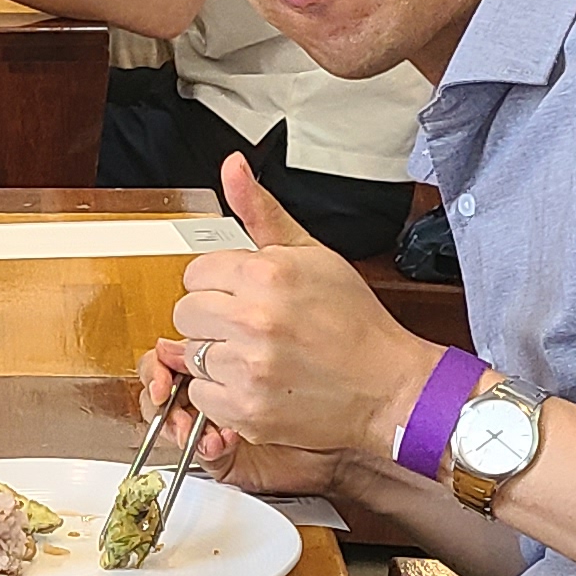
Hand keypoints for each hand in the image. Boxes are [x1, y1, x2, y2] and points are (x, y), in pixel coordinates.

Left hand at [151, 156, 435, 461]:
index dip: (219, 284)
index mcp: (267, 275)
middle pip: (185, 313)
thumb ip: (261, 212)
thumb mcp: (312, 254)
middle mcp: (255, 320)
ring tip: (256, 355)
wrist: (389, 386)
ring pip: (191, 355)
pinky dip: (223, 393)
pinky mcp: (249, 409)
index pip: (195, 273)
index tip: (243, 296)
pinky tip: (256, 382)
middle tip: (250, 326)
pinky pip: (203, 395)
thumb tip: (232, 167)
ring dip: (216, 356)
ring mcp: (250, 368)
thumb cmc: (354, 322)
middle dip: (213, 318)